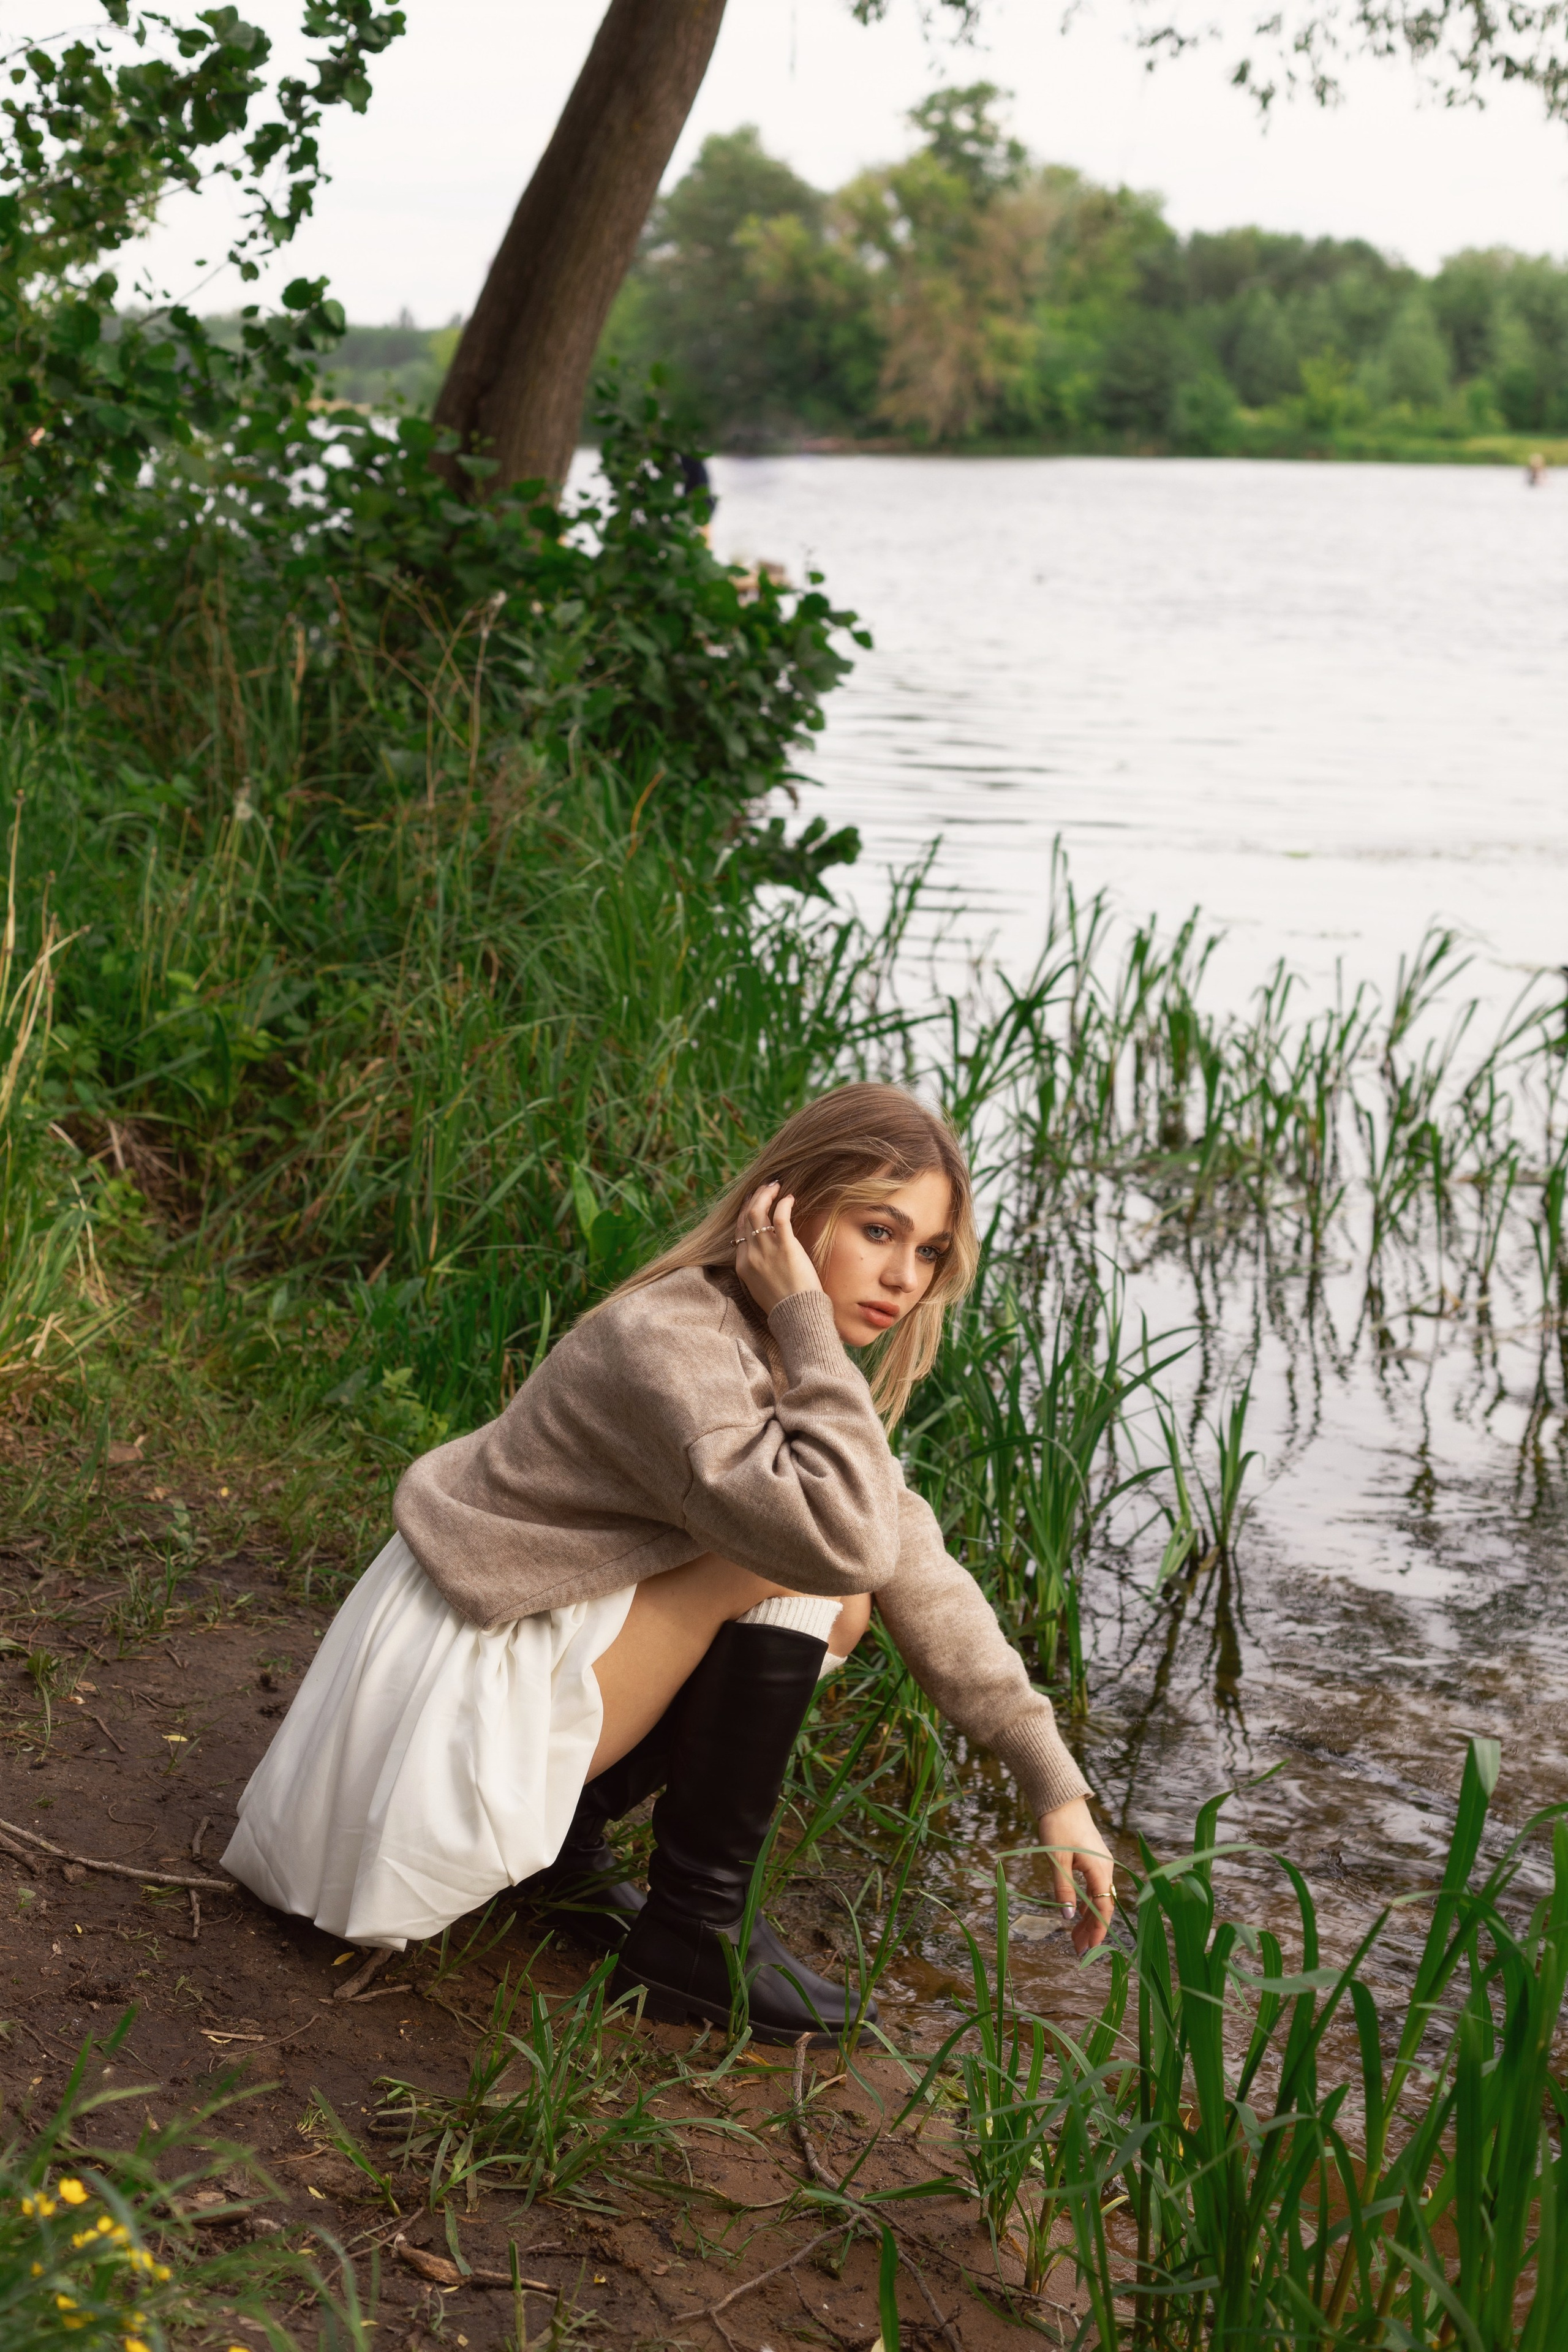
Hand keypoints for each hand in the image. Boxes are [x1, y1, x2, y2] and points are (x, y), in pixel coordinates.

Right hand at [734, 1181, 822, 1316]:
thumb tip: (766, 1254)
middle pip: (745, 1217)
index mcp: (742, 1265)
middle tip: (766, 1187)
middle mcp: (750, 1255)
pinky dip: (783, 1203)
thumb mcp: (761, 1286)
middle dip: (755, 1198)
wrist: (796, 1316)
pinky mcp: (785, 1247)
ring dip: (766, 1195)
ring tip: (776, 1186)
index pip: (739, 1231)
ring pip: (757, 1212)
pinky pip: (780, 1217)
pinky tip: (789, 1198)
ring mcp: (766, 1250)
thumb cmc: (785, 1305)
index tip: (754, 1201)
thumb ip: (758, 1267)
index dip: (745, 1213)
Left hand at [1037, 1796, 1115, 1956]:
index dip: (1098, 1929)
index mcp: (1100, 1869)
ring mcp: (1101, 1863)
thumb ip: (1064, 1889)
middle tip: (1078, 1949)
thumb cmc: (1058, 1826)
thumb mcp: (1058, 1859)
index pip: (1103, 1907)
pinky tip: (1077, 1914)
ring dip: (1088, 1917)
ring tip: (1075, 1938)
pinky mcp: (1094, 1859)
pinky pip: (1094, 1887)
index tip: (1090, 1948)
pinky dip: (1087, 1902)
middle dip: (1092, 1928)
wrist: (1061, 1799)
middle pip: (1102, 1905)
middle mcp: (1105, 1868)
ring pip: (1098, 1897)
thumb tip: (1067, 1917)